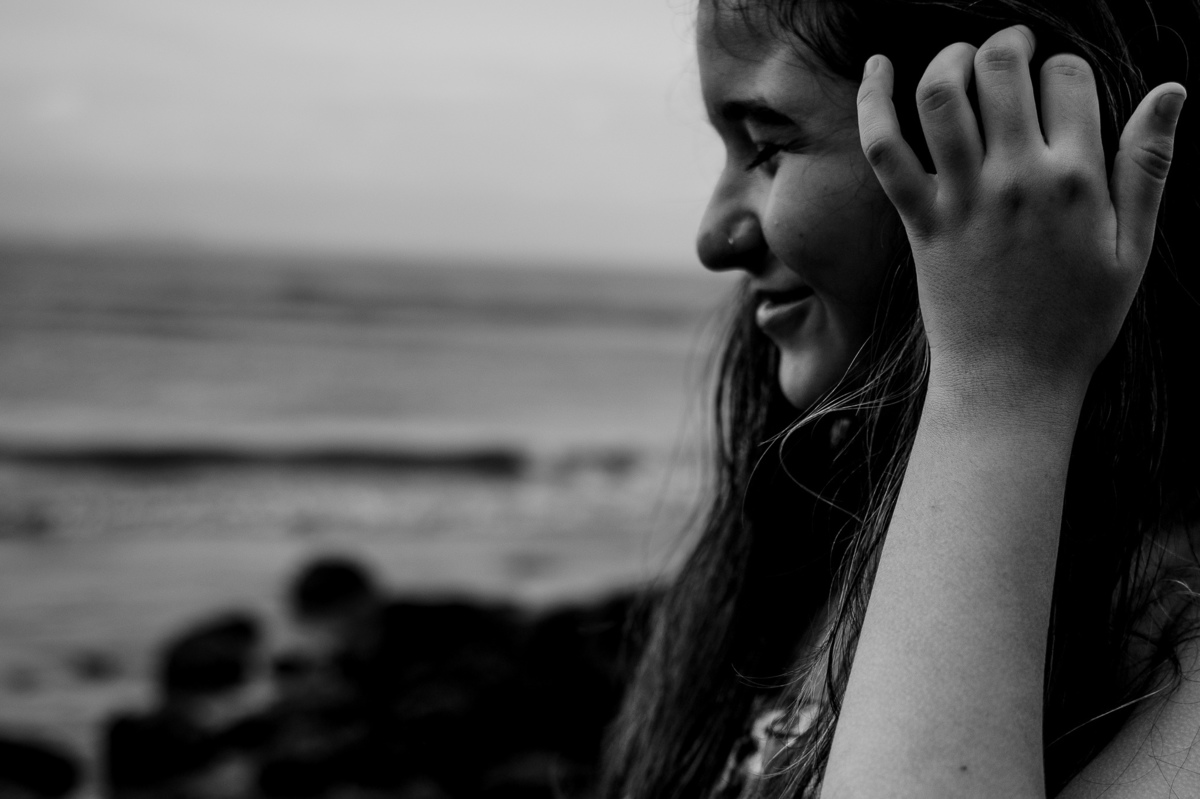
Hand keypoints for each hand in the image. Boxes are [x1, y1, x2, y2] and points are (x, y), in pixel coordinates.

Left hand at [857, 25, 1184, 405]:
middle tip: (1009, 49)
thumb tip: (1173, 90)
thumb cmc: (1077, 319)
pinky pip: (885, 150)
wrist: (1011, 380)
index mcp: (1077, 179)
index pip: (1067, 77)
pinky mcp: (919, 221)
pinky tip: (877, 67)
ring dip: (948, 59)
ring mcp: (962, 199)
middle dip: (1006, 43)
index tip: (1056, 87)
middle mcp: (1016, 179)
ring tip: (960, 58)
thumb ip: (1148, 166)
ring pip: (942, 96)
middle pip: (1002, 69)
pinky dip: (874, 102)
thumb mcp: (1132, 247)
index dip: (1062, 67)